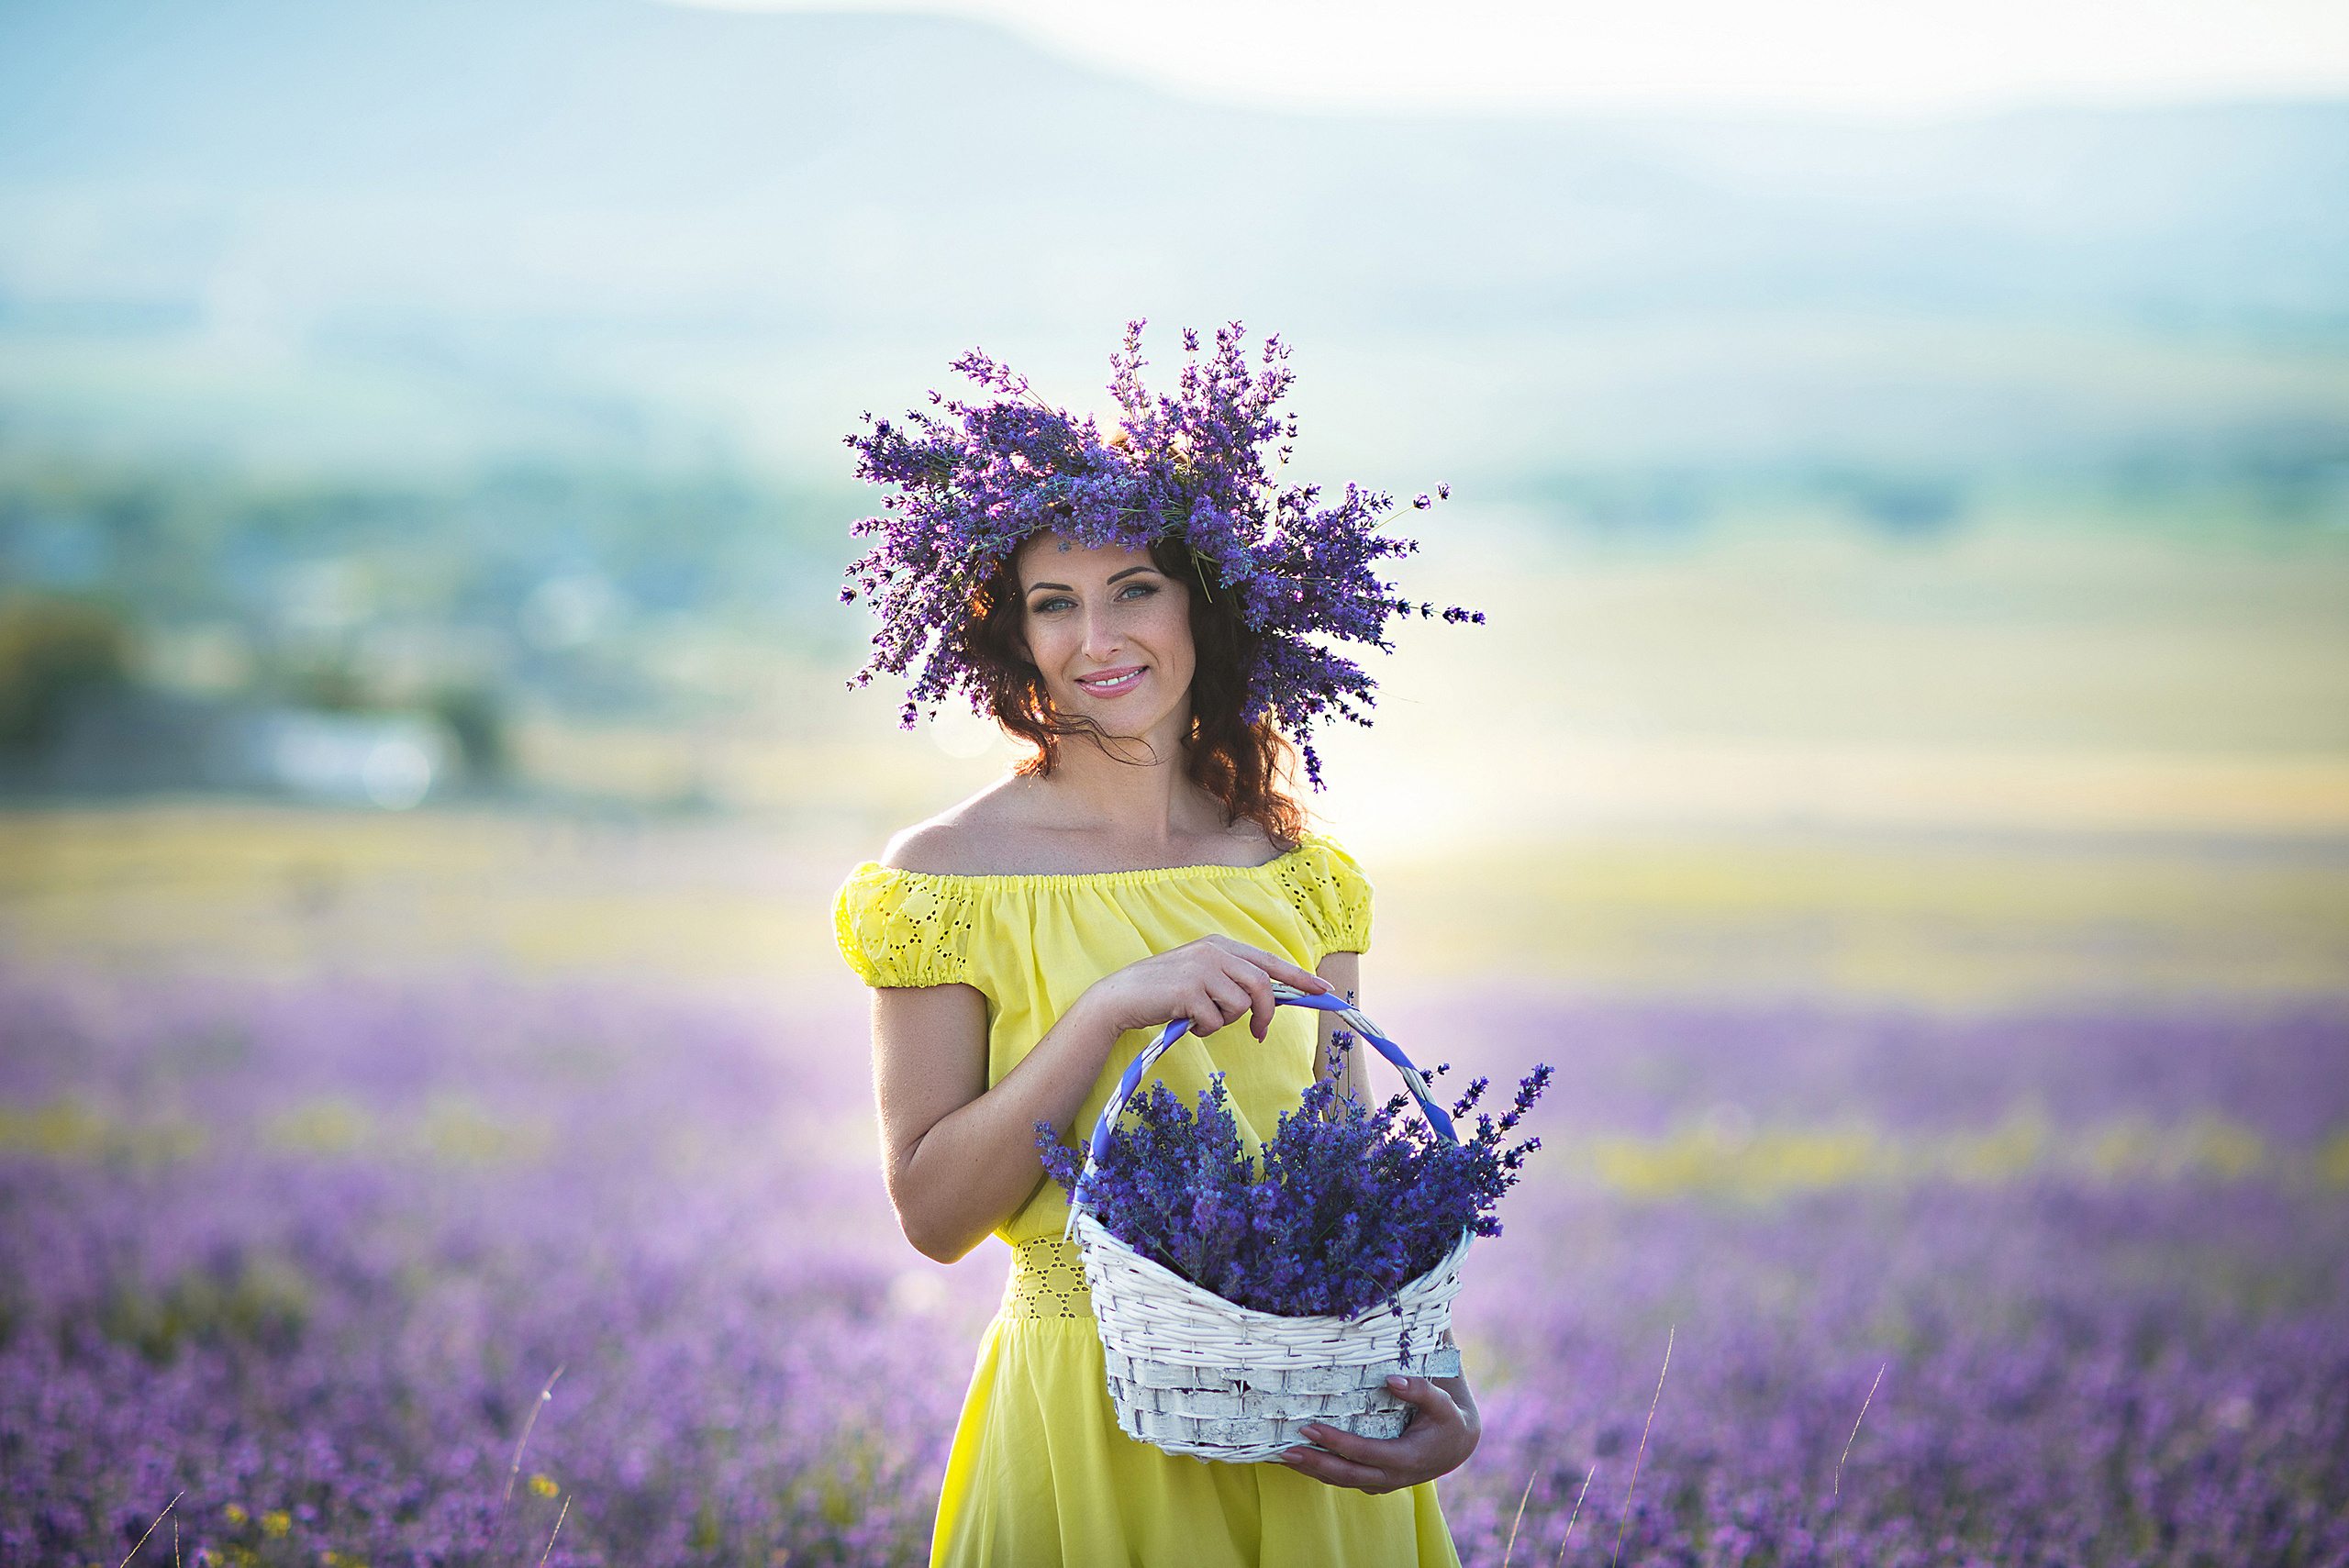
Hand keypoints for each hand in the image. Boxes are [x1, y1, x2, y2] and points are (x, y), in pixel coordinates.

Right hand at [1085, 936, 1328, 1042]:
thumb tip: (1269, 1000)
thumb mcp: (1202, 976)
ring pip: (1239, 1006)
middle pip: (1261, 985)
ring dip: (1224, 1022)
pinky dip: (1204, 1030)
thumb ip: (1232, 979)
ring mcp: (1200, 969)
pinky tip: (1185, 1023)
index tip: (1323, 990)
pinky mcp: (1187, 990)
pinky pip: (1215, 1021)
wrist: (1120, 997)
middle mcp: (1213, 952)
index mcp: (1220, 946)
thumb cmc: (1164, 991)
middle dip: (1265, 1014)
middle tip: (1258, 1034)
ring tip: (1200, 1019)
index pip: (1268, 960)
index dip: (1298, 976)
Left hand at [1278, 1376, 1479, 1494]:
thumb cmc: (1447, 1420)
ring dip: (1310, 1470)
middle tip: (1284, 1450)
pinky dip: (1320, 1471)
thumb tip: (1391, 1379)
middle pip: (1345, 1474)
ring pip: (1340, 1481)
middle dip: (1313, 1463)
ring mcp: (1382, 1482)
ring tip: (1280, 1457)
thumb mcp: (1442, 1403)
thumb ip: (1420, 1390)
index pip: (1363, 1452)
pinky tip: (1299, 1460)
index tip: (1309, 1428)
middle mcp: (1391, 1476)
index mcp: (1406, 1458)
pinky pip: (1343, 1479)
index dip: (1335, 1443)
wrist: (1456, 1446)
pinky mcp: (1374, 1480)